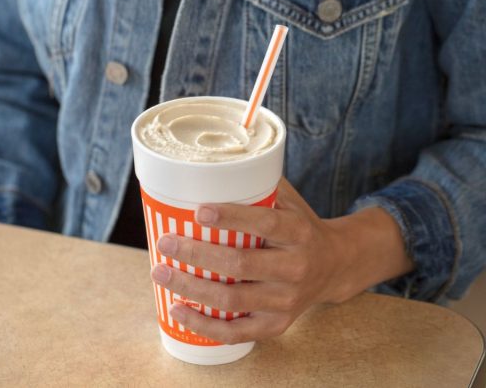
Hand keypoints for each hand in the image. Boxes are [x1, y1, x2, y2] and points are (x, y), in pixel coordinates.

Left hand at [150, 178, 412, 343]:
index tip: (199, 211)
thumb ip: (259, 186)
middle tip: (166, 243)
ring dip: (192, 288)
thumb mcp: (289, 202)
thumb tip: (211, 165)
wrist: (335, 266)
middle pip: (241, 265)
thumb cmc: (299, 227)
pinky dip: (204, 325)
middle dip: (198, 254)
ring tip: (161, 273)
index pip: (265, 224)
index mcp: (298, 233)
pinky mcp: (277, 325)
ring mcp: (286, 301)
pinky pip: (237, 332)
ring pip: (233, 300)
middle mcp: (296, 268)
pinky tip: (177, 310)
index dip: (232, 218)